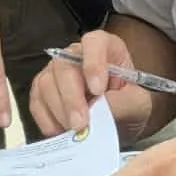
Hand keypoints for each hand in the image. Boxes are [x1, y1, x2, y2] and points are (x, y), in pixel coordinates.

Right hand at [30, 28, 153, 144]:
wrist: (118, 122)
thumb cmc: (129, 105)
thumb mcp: (139, 104)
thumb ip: (124, 103)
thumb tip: (100, 110)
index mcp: (106, 47)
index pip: (94, 43)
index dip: (93, 63)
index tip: (98, 90)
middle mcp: (76, 54)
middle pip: (64, 66)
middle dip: (71, 98)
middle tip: (80, 124)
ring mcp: (56, 72)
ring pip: (46, 84)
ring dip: (59, 111)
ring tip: (74, 132)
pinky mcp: (42, 92)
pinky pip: (36, 102)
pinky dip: (46, 120)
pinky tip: (60, 133)